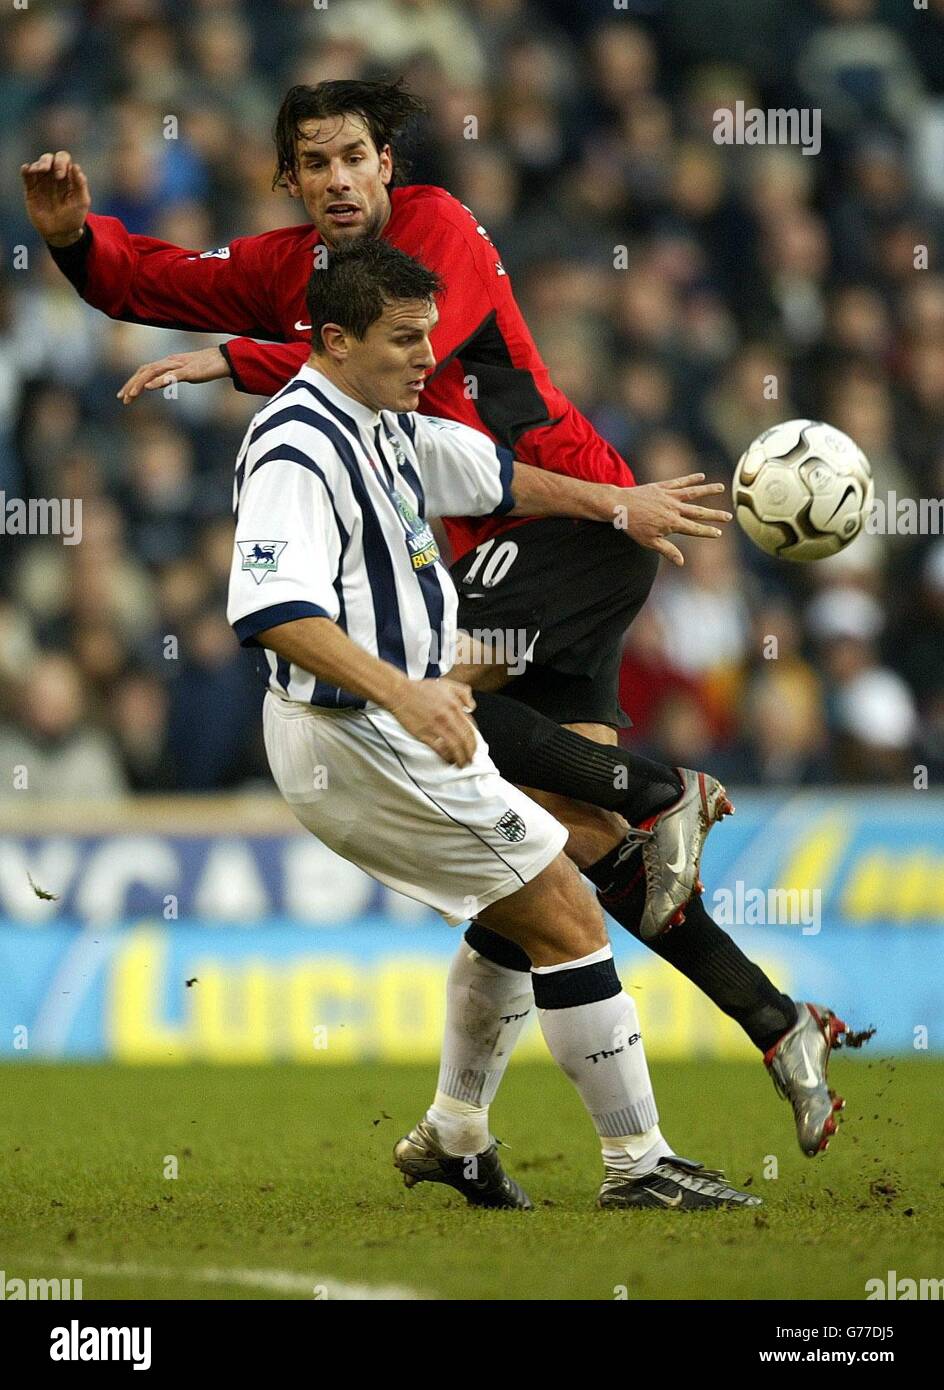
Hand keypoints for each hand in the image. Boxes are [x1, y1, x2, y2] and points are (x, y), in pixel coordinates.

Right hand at [21, 151, 90, 245]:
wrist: (61, 233)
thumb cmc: (74, 217)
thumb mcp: (82, 201)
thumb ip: (80, 184)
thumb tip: (75, 166)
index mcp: (68, 176)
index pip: (63, 159)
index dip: (61, 162)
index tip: (60, 175)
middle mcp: (54, 176)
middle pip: (49, 158)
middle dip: (48, 161)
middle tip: (48, 171)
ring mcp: (42, 182)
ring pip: (38, 164)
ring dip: (38, 164)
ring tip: (39, 170)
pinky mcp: (31, 189)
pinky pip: (26, 175)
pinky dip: (26, 170)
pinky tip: (27, 169)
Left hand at [116, 347, 230, 402]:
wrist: (223, 359)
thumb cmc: (205, 367)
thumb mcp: (184, 374)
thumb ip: (169, 378)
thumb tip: (155, 384)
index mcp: (167, 363)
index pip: (145, 371)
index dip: (132, 381)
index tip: (124, 395)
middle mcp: (169, 362)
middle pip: (144, 370)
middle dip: (131, 384)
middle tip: (121, 398)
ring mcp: (178, 366)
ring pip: (153, 372)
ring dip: (140, 383)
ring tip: (131, 395)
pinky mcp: (188, 371)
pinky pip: (170, 376)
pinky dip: (158, 381)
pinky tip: (149, 387)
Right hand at [388, 679, 477, 765]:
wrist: (400, 692)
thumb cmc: (420, 689)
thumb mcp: (447, 684)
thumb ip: (464, 693)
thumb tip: (472, 706)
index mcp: (454, 706)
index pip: (470, 728)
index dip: (474, 740)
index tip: (473, 746)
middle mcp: (448, 717)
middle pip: (465, 740)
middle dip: (470, 752)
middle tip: (470, 758)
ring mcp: (436, 726)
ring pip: (455, 747)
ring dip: (461, 757)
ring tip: (462, 763)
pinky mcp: (424, 734)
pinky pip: (439, 749)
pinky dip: (447, 757)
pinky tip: (449, 760)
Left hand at [614, 473, 731, 566]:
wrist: (619, 506)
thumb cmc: (633, 527)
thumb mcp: (649, 542)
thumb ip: (667, 550)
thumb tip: (681, 562)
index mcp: (672, 523)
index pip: (695, 528)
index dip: (707, 531)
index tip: (719, 533)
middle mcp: (674, 508)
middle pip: (699, 511)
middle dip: (714, 515)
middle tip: (728, 516)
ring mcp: (669, 496)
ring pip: (693, 493)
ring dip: (708, 490)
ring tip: (722, 488)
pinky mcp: (663, 487)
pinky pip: (680, 482)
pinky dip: (691, 479)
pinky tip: (701, 476)